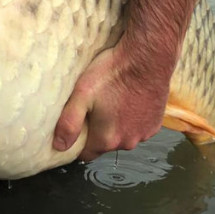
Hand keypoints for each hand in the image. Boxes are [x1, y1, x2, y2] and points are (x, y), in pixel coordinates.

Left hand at [52, 44, 167, 161]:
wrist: (146, 59)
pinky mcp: (155, 124)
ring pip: (123, 136)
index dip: (77, 143)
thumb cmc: (112, 74)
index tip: (75, 127)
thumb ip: (69, 123)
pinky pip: (138, 127)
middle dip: (96, 131)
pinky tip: (128, 100)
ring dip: (116, 125)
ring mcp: (144, 134)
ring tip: (111, 101)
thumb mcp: (81, 94)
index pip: (86, 154)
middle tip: (92, 107)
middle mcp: (127, 142)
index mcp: (107, 139)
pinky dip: (132, 118)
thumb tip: (59, 146)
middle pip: (105, 144)